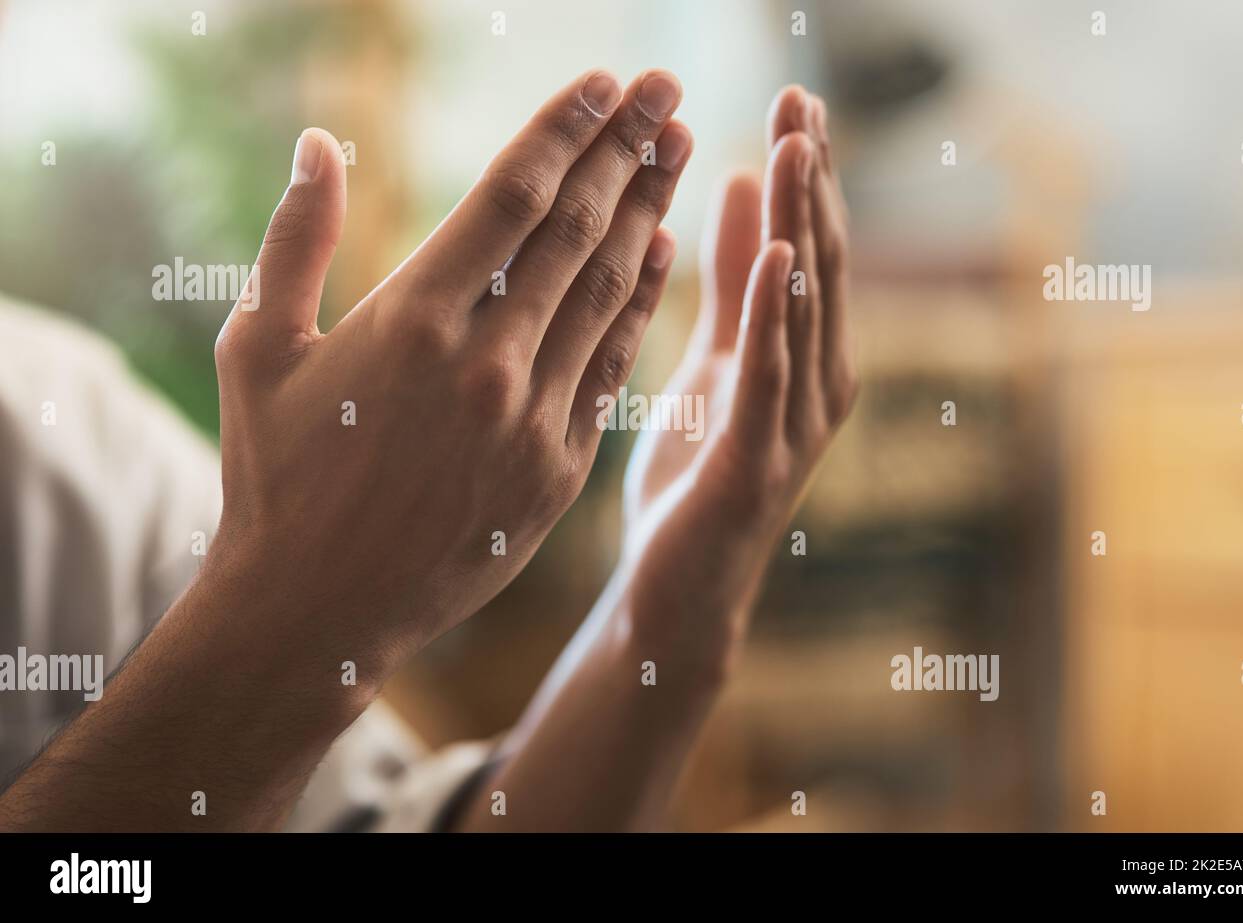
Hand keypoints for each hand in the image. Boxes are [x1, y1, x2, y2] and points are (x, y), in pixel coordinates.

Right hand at [210, 69, 691, 689]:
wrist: (317, 610)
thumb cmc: (275, 477)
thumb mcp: (260, 350)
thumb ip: (295, 240)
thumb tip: (312, 142)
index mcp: (411, 319)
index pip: (512, 195)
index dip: (566, 128)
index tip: (607, 81)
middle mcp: (485, 362)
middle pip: (576, 230)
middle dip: (627, 149)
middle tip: (668, 89)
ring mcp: (531, 420)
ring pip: (609, 293)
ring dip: (650, 213)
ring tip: (680, 151)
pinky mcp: (560, 471)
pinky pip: (614, 368)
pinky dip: (644, 305)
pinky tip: (667, 253)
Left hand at [619, 85, 855, 671]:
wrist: (677, 589)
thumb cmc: (697, 473)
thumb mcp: (713, 361)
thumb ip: (733, 283)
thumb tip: (740, 183)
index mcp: (804, 356)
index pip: (810, 247)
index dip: (808, 175)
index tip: (797, 100)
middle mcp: (816, 383)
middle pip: (818, 263)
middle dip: (811, 181)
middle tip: (802, 100)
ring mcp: (795, 425)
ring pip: (804, 308)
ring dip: (801, 224)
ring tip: (794, 148)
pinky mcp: (758, 462)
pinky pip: (769, 375)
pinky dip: (775, 313)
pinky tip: (778, 254)